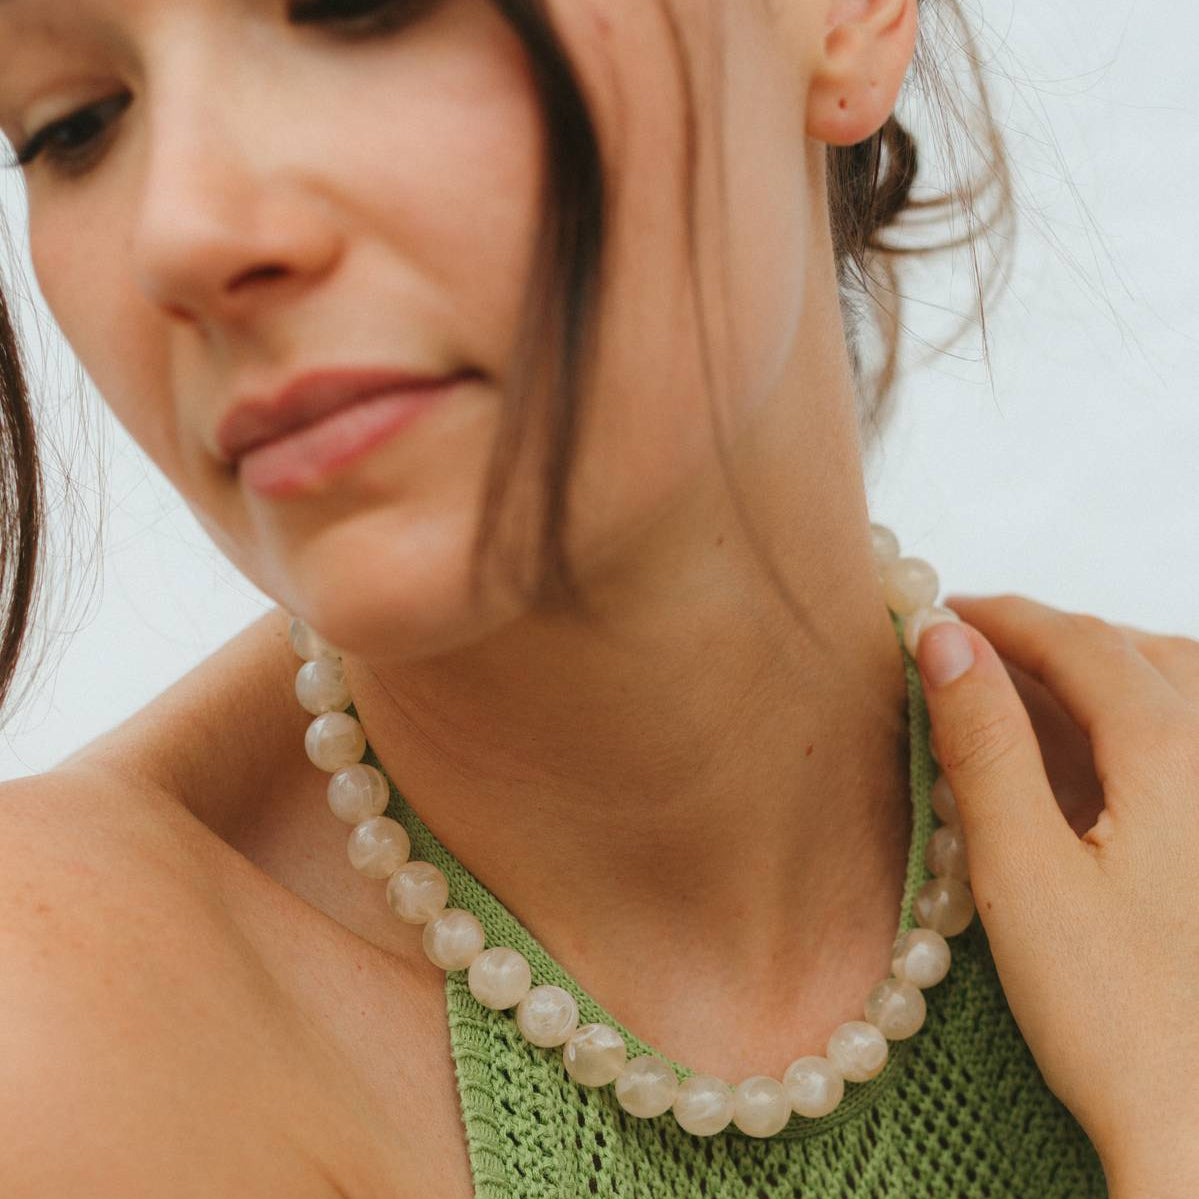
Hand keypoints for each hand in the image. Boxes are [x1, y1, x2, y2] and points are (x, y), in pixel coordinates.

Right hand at [913, 594, 1198, 1191]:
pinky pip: (1194, 736)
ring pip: (1180, 685)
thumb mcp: (1024, 874)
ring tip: (1035, 683)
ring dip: (1103, 665)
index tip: (936, 614)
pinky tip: (1105, 748)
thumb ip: (985, 747)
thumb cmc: (1116, 1015)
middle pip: (1135, 650)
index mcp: (1172, 755)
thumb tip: (943, 643)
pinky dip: (1142, 711)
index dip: (1001, 617)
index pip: (1078, 641)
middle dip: (1049, 635)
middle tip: (972, 648)